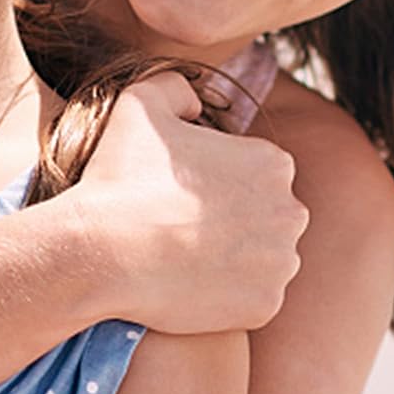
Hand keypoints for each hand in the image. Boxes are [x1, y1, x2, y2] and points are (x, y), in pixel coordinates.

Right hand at [68, 71, 307, 332]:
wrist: (103, 251)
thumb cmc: (120, 174)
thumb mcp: (141, 102)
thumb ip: (177, 87)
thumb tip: (198, 103)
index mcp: (273, 162)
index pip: (255, 170)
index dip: (216, 179)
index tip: (183, 190)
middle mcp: (290, 211)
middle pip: (266, 213)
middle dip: (234, 217)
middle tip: (183, 224)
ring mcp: (281, 263)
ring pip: (264, 256)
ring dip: (235, 256)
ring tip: (186, 254)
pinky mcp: (266, 306)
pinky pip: (253, 297)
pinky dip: (228, 294)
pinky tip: (190, 282)